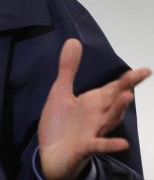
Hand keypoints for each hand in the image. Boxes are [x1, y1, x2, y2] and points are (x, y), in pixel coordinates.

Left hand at [38, 39, 150, 179]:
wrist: (51, 154)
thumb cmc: (60, 124)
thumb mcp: (61, 92)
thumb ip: (68, 68)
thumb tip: (73, 41)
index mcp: (93, 102)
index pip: (113, 87)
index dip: (128, 78)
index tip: (145, 70)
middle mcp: (97, 116)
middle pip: (114, 100)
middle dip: (124, 88)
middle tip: (138, 75)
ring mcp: (93, 131)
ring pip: (109, 119)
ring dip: (118, 109)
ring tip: (127, 96)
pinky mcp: (85, 147)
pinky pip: (99, 145)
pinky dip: (110, 144)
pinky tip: (122, 143)